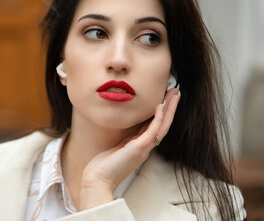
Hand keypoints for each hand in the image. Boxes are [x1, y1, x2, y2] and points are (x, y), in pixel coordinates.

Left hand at [79, 86, 180, 209]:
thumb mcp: (115, 149)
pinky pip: (152, 131)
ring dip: (170, 109)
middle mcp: (144, 147)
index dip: (161, 112)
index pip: (154, 126)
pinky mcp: (138, 149)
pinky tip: (160, 106)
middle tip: (176, 91)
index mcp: (139, 146)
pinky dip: (158, 118)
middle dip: (170, 107)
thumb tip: (122, 130)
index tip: (165, 98)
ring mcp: (143, 149)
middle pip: (162, 124)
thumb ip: (122, 140)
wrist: (97, 181)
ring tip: (175, 94)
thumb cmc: (102, 167)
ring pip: (162, 126)